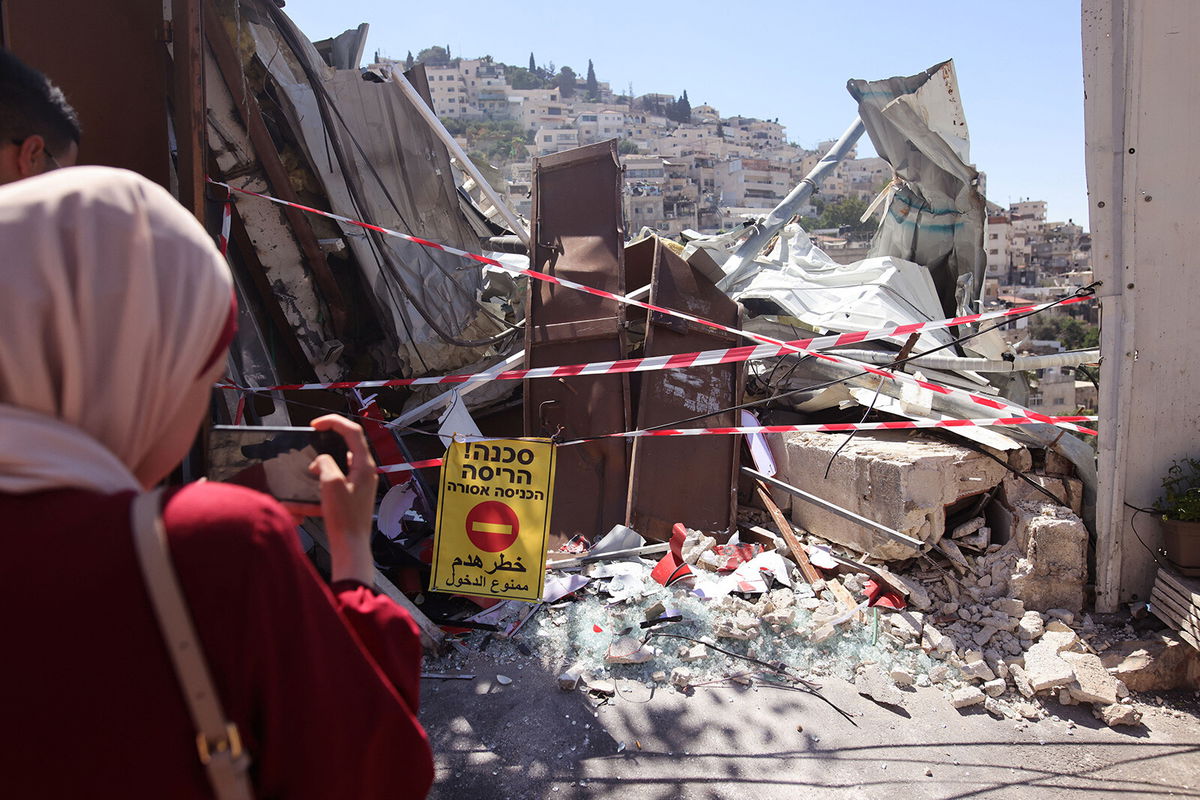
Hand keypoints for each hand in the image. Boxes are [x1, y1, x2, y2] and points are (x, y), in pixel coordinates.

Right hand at [308, 415, 378, 583]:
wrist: (351, 545)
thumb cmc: (344, 518)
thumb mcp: (330, 484)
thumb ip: (325, 463)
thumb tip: (321, 461)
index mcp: (365, 465)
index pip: (353, 431)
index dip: (334, 422)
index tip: (315, 424)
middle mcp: (366, 471)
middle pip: (349, 443)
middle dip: (329, 439)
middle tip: (313, 439)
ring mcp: (361, 482)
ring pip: (343, 459)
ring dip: (326, 459)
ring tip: (312, 470)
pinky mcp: (354, 492)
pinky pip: (340, 474)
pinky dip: (327, 474)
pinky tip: (317, 484)